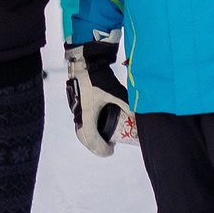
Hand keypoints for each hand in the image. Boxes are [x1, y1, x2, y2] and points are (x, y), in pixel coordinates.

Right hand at [65, 38, 130, 157]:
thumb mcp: (114, 91)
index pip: (91, 139)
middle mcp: (78, 113)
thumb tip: (137, 115)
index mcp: (86, 114)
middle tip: (107, 147)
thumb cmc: (97, 76)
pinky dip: (88, 125)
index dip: (101, 148)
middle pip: (84, 137)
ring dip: (91, 135)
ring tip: (103, 136)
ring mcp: (76, 107)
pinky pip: (81, 119)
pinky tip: (97, 121)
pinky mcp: (76, 101)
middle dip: (95, 145)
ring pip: (81, 128)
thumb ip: (126, 103)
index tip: (111, 151)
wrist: (83, 61)